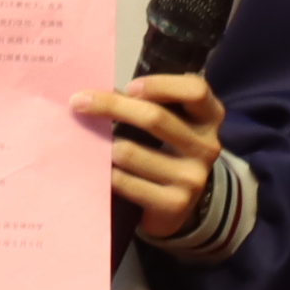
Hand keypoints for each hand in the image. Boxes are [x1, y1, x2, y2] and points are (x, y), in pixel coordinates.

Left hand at [78, 72, 228, 243]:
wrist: (179, 203)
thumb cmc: (167, 149)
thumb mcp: (170, 121)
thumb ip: (144, 103)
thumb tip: (95, 93)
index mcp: (210, 116)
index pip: (194, 91)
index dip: (160, 85)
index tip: (129, 88)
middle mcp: (207, 146)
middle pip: (154, 118)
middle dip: (110, 106)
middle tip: (79, 102)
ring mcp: (192, 177)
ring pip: (130, 152)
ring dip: (105, 146)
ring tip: (95, 145)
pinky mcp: (174, 203)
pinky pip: (125, 181)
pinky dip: (107, 174)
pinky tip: (103, 171)